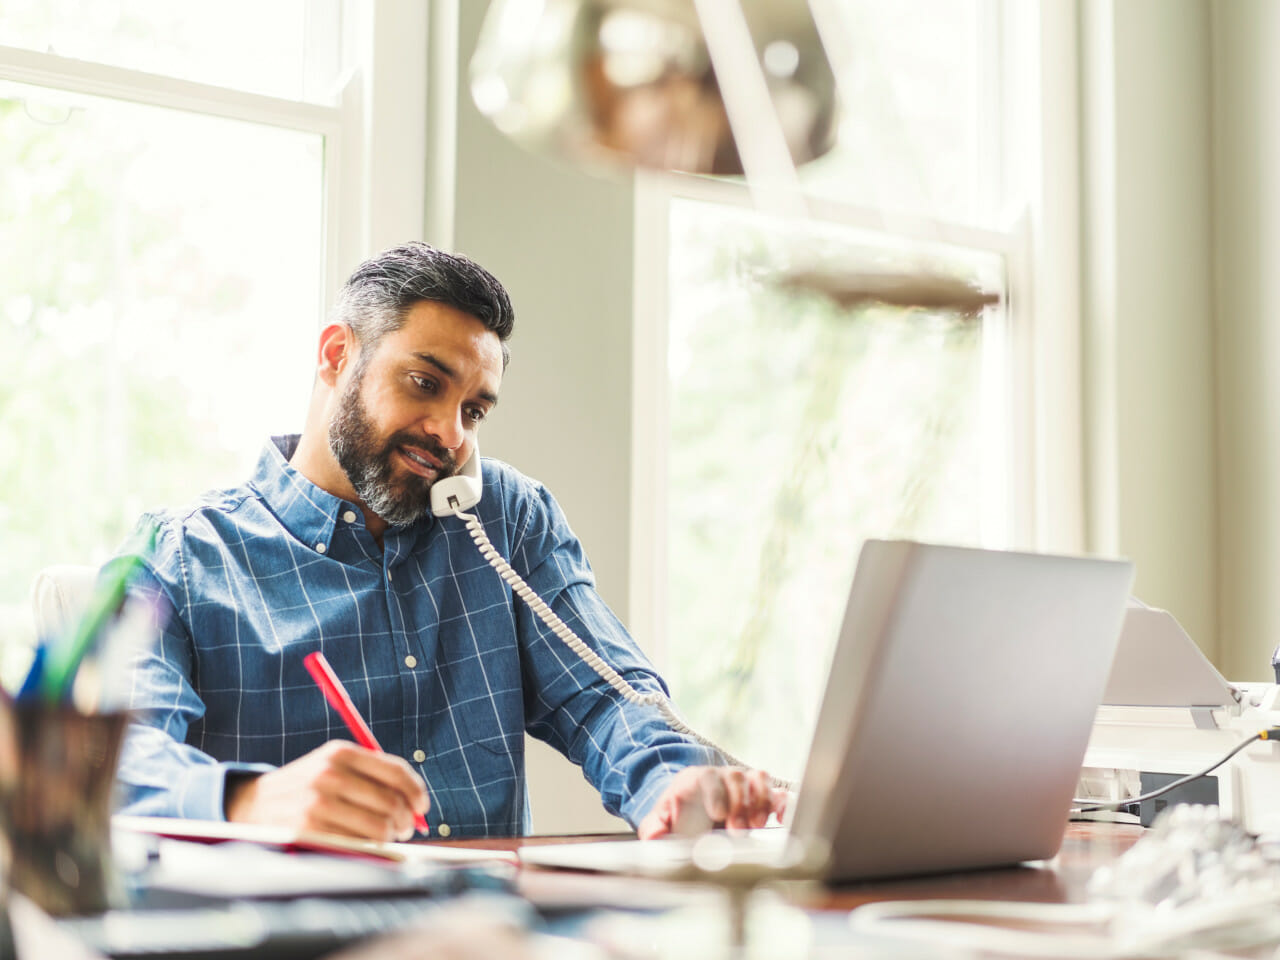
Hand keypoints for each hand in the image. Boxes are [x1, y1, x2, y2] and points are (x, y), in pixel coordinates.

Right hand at [224, 740, 429, 841]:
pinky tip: (364, 845)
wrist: (253, 805)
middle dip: (405, 820)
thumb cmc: (306, 788)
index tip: (422, 806)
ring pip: (378, 828)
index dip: (416, 792)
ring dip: (389, 837)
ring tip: (385, 837)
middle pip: (390, 802)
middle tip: (405, 828)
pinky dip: (367, 849)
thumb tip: (417, 803)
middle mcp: (329, 774)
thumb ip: (372, 776)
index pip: (395, 772)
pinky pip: (356, 845)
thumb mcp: (333, 766)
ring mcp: (317, 803)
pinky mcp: (308, 830)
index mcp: (340, 753)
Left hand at [636, 766, 787, 838]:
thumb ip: (654, 828)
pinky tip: (781, 819)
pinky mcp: (760, 796)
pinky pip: (777, 791)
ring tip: (756, 825)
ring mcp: (744, 784)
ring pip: (758, 779)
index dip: (717, 793)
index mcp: (697, 779)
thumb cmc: (677, 812)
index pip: (709, 777)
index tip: (718, 813)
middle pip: (736, 777)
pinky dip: (782, 803)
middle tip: (737, 830)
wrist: (692, 805)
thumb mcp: (660, 819)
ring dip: (760, 802)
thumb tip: (654, 839)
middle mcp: (723, 776)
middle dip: (739, 803)